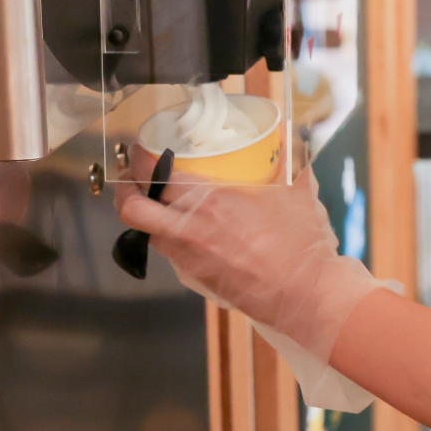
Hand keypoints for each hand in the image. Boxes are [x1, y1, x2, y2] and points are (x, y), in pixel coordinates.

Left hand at [114, 169, 380, 363]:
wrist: (305, 295)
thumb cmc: (301, 245)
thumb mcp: (297, 190)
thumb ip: (289, 157)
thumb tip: (288, 135)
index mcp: (209, 201)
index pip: (154, 172)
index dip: (140, 157)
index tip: (143, 149)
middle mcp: (189, 230)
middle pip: (132, 209)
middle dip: (125, 190)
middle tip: (135, 179)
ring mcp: (189, 259)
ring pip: (149, 234)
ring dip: (150, 217)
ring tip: (163, 205)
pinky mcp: (197, 280)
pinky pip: (173, 255)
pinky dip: (175, 240)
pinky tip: (195, 234)